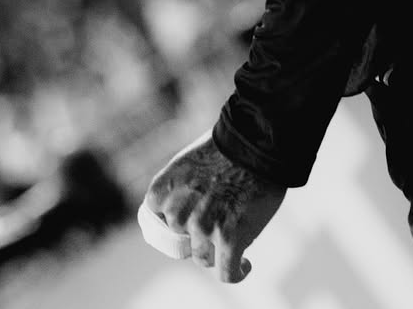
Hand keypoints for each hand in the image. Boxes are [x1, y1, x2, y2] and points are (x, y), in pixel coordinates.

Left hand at [145, 128, 286, 282]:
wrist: (257, 140)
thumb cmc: (228, 146)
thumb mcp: (189, 161)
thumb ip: (179, 190)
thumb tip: (181, 219)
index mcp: (164, 188)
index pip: (155, 220)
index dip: (173, 223)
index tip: (185, 225)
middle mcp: (179, 210)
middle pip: (182, 240)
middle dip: (197, 235)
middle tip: (217, 222)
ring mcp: (203, 227)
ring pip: (204, 258)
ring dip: (217, 252)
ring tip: (234, 240)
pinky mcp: (230, 239)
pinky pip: (227, 272)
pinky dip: (237, 272)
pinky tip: (245, 265)